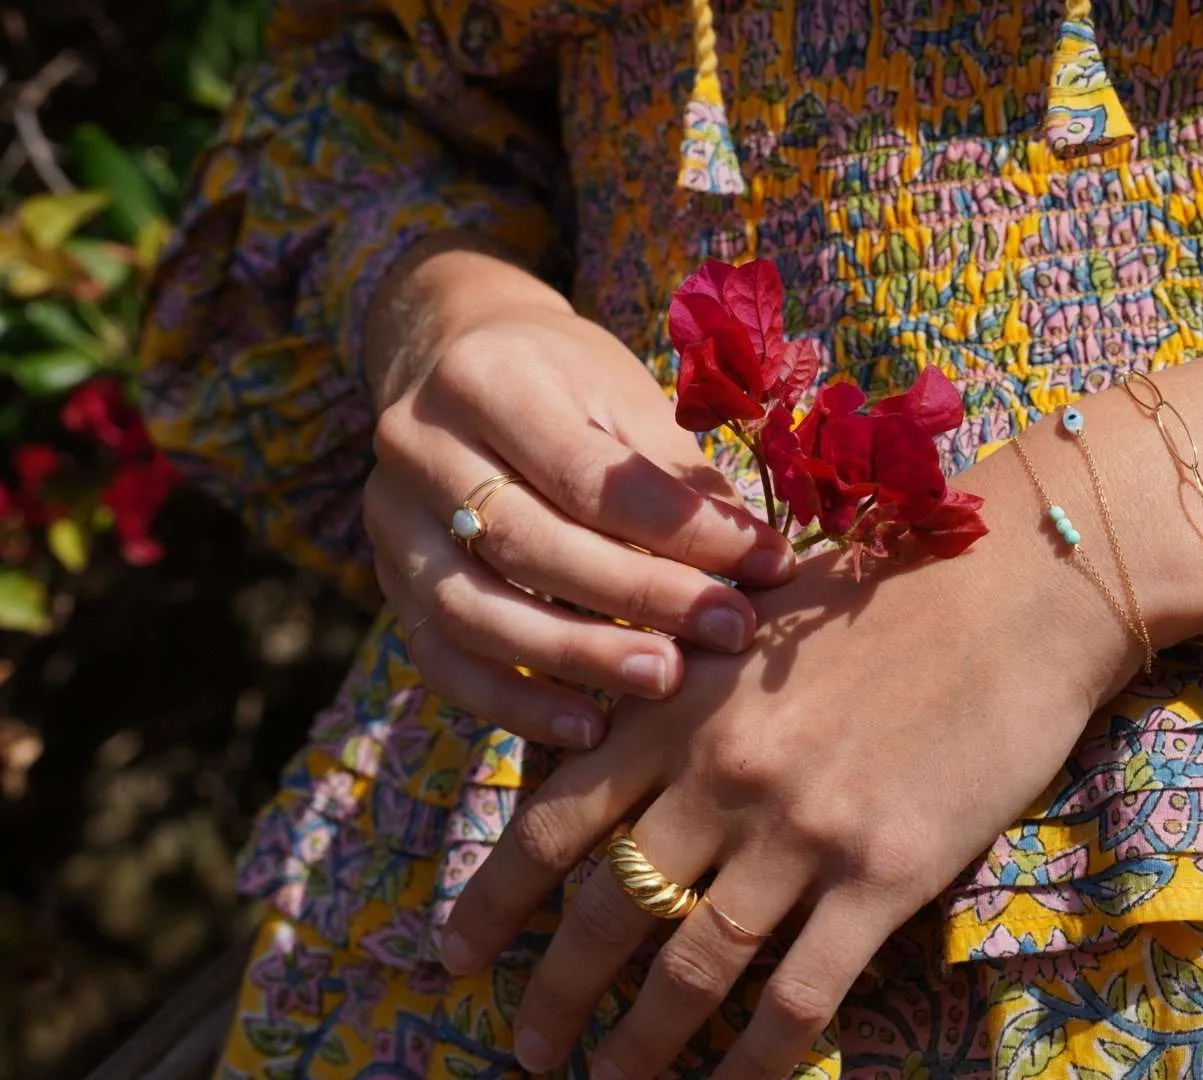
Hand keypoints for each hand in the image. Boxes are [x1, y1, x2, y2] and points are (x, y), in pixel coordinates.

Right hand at [361, 240, 794, 748]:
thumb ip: (676, 474)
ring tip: (665, 681)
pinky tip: (589, 727)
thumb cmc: (561, 378)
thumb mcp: (619, 391)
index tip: (768, 562)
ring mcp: (392, 522)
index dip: (682, 529)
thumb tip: (762, 559)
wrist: (451, 359)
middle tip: (730, 630)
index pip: (588, 475)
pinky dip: (514, 702)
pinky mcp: (390, 585)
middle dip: (641, 597)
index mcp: (485, 381)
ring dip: (579, 658)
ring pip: (476, 611)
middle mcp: (419, 447)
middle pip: (531, 544)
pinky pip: (443, 661)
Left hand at [439, 440, 1145, 1075]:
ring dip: (642, 1043)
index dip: (492, 901)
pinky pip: (799, 995)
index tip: (452, 956)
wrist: (1013, 593)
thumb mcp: (749, 617)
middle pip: (608, 911)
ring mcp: (799, 832)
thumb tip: (611, 736)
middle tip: (526, 1046)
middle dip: (556, 993)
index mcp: (677, 709)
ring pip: (693, 967)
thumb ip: (676, 680)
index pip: (552, 822)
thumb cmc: (882, 590)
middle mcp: (719, 777)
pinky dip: (753, 1061)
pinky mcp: (882, 876)